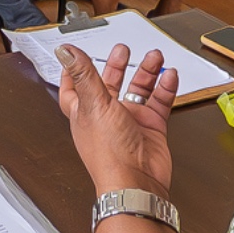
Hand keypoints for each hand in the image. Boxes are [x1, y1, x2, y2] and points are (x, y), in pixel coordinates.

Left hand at [56, 43, 176, 194]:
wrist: (136, 182)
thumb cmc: (108, 153)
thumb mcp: (94, 104)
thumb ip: (82, 74)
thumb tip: (65, 51)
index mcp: (85, 111)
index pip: (73, 89)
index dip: (73, 73)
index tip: (75, 56)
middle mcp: (106, 116)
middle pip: (110, 84)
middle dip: (117, 66)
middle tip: (124, 51)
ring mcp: (130, 122)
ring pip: (138, 90)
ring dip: (146, 72)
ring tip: (154, 56)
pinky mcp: (151, 128)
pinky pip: (159, 102)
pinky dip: (165, 88)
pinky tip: (168, 76)